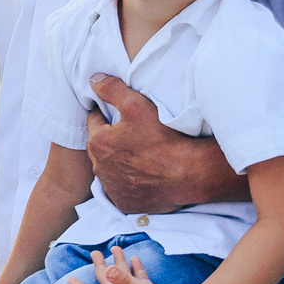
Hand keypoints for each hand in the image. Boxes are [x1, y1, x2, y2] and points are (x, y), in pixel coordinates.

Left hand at [67, 246, 190, 283]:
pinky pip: (138, 279)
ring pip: (123, 278)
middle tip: (95, 253)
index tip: (70, 280)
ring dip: (119, 263)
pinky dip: (135, 269)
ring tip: (115, 248)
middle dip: (100, 267)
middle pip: (108, 282)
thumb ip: (125, 281)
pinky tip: (133, 258)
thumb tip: (107, 269)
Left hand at [85, 77, 244, 214]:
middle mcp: (99, 169)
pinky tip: (142, 174)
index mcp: (98, 143)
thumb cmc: (164, 139)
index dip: (107, 115)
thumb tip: (93, 80)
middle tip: (133, 134)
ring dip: (118, 161)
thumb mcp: (137, 105)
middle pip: (100, 146)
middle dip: (111, 138)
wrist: (189, 174)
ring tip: (140, 154)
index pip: (94, 121)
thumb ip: (111, 89)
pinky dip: (127, 181)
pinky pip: (120, 189)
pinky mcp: (125, 203)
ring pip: (109, 168)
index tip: (122, 115)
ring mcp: (112, 188)